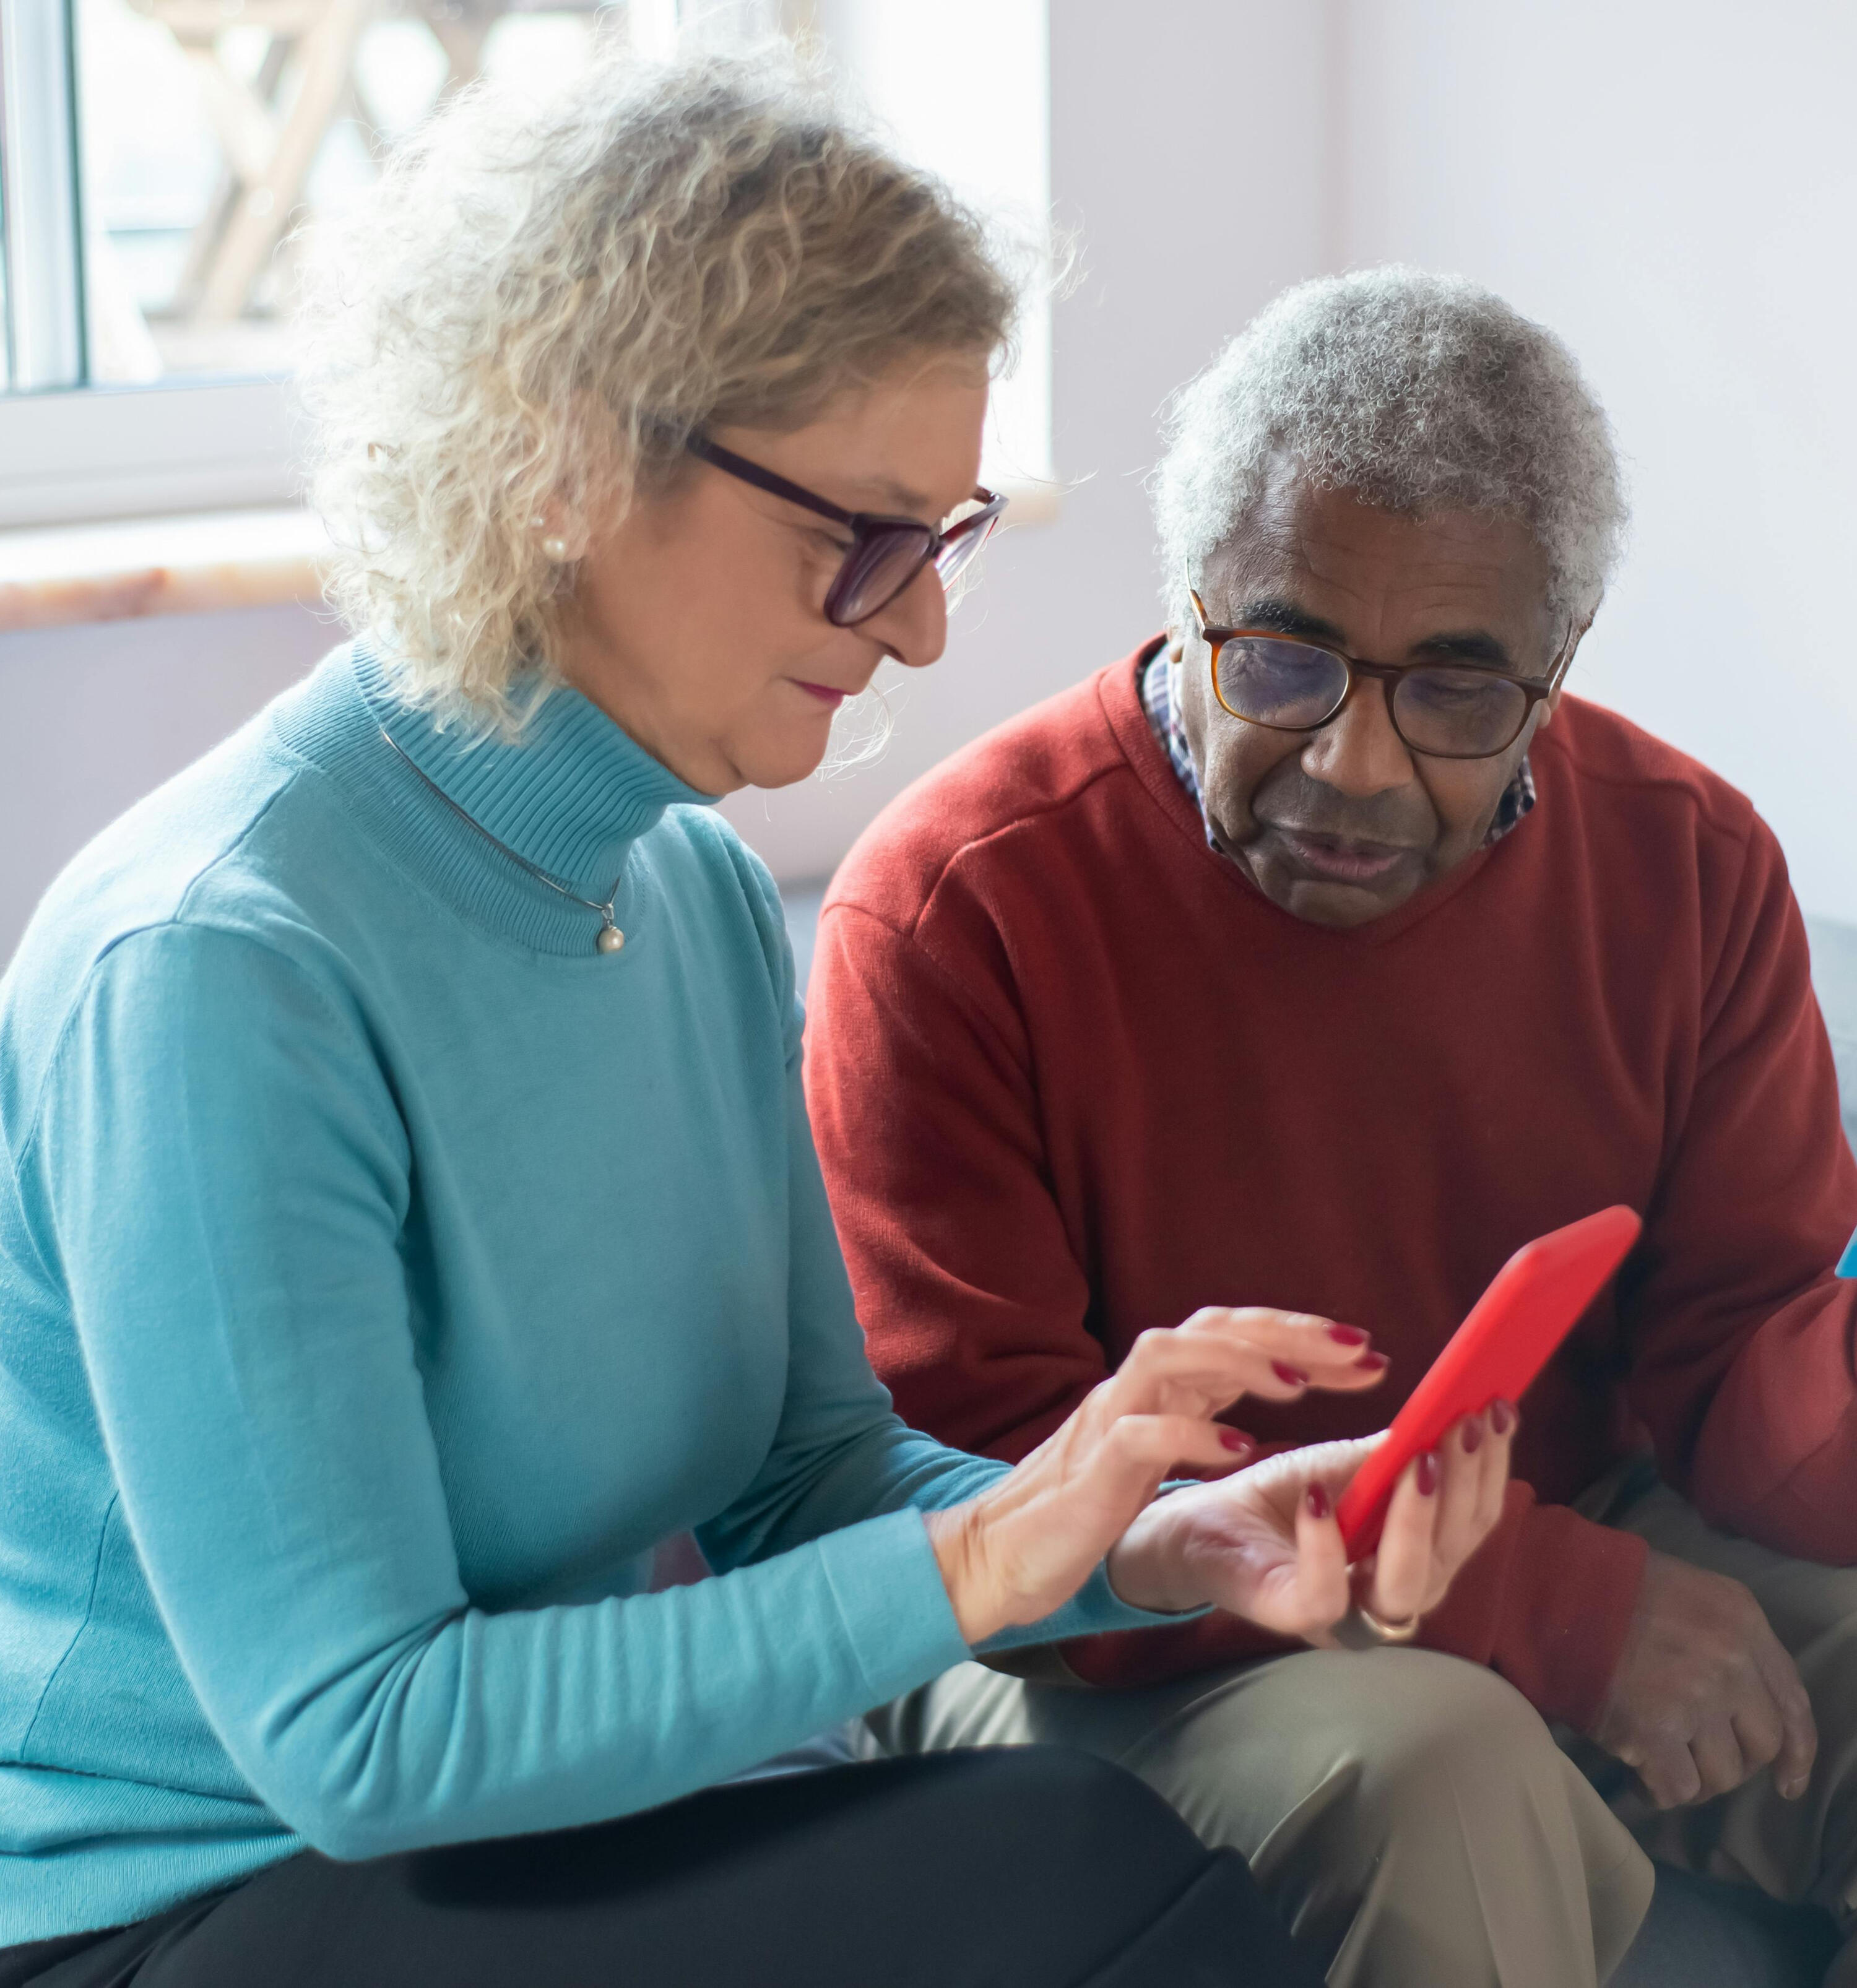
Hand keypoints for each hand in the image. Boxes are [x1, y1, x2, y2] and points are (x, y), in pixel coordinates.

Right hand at [924, 1308, 1384, 1643]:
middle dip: (1289, 1333)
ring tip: (1301, 1385)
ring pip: (1169, 1355)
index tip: (1368, 1353)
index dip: (1301, 1334)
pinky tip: (1242, 1450)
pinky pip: (1140, 1435)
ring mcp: (1108, 1420)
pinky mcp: (1090, 1469)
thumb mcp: (1159, 1449)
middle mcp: (1134, 1387)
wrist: (999, 1555)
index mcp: (1159, 1386)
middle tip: (1361, 1350)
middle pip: (1212, 1327)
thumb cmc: (1086, 1508)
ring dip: (1239, 1361)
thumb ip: (1208, 1411)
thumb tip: (1287, 1382)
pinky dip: (1192, 1436)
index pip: (1234, 1333)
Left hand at [1106, 1406, 1512, 1639]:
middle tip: (1465, 1423)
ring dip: (1417, 1517)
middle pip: (1453, 1553)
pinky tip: (1321, 1497)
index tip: (1497, 1407)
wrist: (1204, 1515)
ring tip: (1416, 1459)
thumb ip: (1406, 1449)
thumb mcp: (1351, 1463)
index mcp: (1416, 1557)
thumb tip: (1461, 1405)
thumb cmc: (1285, 1492)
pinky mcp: (1290, 1614)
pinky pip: (1326, 1595)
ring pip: (1406, 1585)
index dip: (1491, 1468)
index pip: (1471, 1522)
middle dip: (1466, 1485)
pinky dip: (1327, 1545)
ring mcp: (1345, 1613)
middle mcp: (1391, 1595)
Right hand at [1591, 1549, 1815, 1806]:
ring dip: (1695, 1778)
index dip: (1796, 1752)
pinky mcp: (1653, 1734)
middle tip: (1697, 1757)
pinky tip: (1639, 1777)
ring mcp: (1693, 1700)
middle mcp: (1729, 1662)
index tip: (1787, 1781)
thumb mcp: (1690, 1592)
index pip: (1793, 1702)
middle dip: (1735, 1761)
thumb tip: (1743, 1703)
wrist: (1548, 1589)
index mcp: (1742, 1620)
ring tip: (1660, 1762)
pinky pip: (1679, 1790)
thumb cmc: (1611, 1585)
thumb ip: (1726, 1638)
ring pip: (1723, 1775)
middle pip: (1762, 1745)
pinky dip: (1660, 1792)